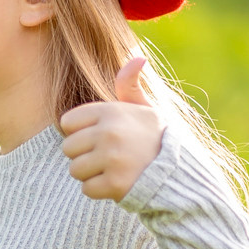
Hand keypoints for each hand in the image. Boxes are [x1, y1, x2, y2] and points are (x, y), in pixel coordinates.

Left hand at [58, 55, 165, 200]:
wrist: (180, 173)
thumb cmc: (156, 139)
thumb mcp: (145, 109)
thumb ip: (130, 86)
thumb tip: (138, 58)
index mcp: (112, 111)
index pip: (67, 122)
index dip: (80, 132)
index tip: (101, 137)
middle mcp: (110, 132)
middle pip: (68, 148)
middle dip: (84, 155)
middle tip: (109, 156)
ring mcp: (112, 158)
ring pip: (75, 169)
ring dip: (90, 174)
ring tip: (113, 168)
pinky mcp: (115, 184)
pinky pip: (87, 189)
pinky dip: (100, 190)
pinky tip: (118, 183)